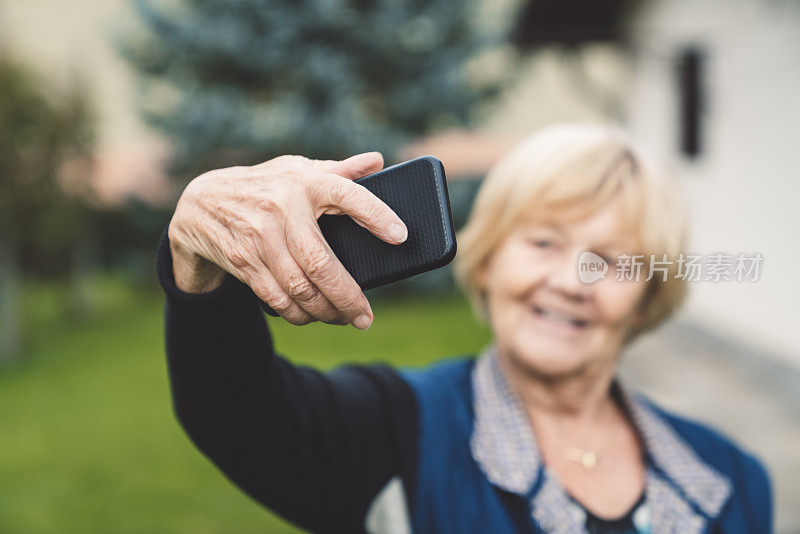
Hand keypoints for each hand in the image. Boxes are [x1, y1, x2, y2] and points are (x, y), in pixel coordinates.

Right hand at [167, 152, 406, 329]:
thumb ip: (337, 170)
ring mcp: (259, 238)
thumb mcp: (296, 170)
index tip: (400, 236)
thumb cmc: (264, 186)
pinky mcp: (243, 261)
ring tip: (343, 319)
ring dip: (324, 311)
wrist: (200, 203)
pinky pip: (276, 297)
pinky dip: (297, 313)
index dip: (375, 215)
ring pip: (299, 288)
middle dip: (348, 297)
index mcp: (304, 182)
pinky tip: (311, 316)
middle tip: (365, 317)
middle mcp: (282, 209)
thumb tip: (377, 161)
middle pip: (322, 263)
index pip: (347, 194)